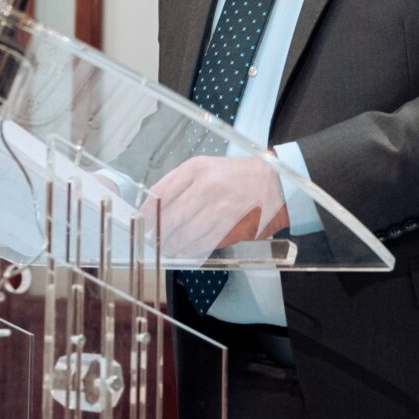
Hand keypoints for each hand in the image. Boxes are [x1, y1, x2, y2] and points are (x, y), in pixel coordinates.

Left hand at [140, 156, 287, 256]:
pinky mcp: (229, 227)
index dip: (147, 213)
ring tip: (169, 248)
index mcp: (195, 169)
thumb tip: (155, 207)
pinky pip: (201, 244)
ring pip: (184, 235)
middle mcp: (205, 187)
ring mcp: (218, 208)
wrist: (277, 185)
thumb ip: (181, 183)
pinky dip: (190, 250)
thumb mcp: (207, 167)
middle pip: (169, 218)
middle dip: (158, 234)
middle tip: (153, 241)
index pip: (160, 194)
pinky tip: (187, 250)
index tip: (141, 222)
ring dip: (173, 245)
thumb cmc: (239, 176)